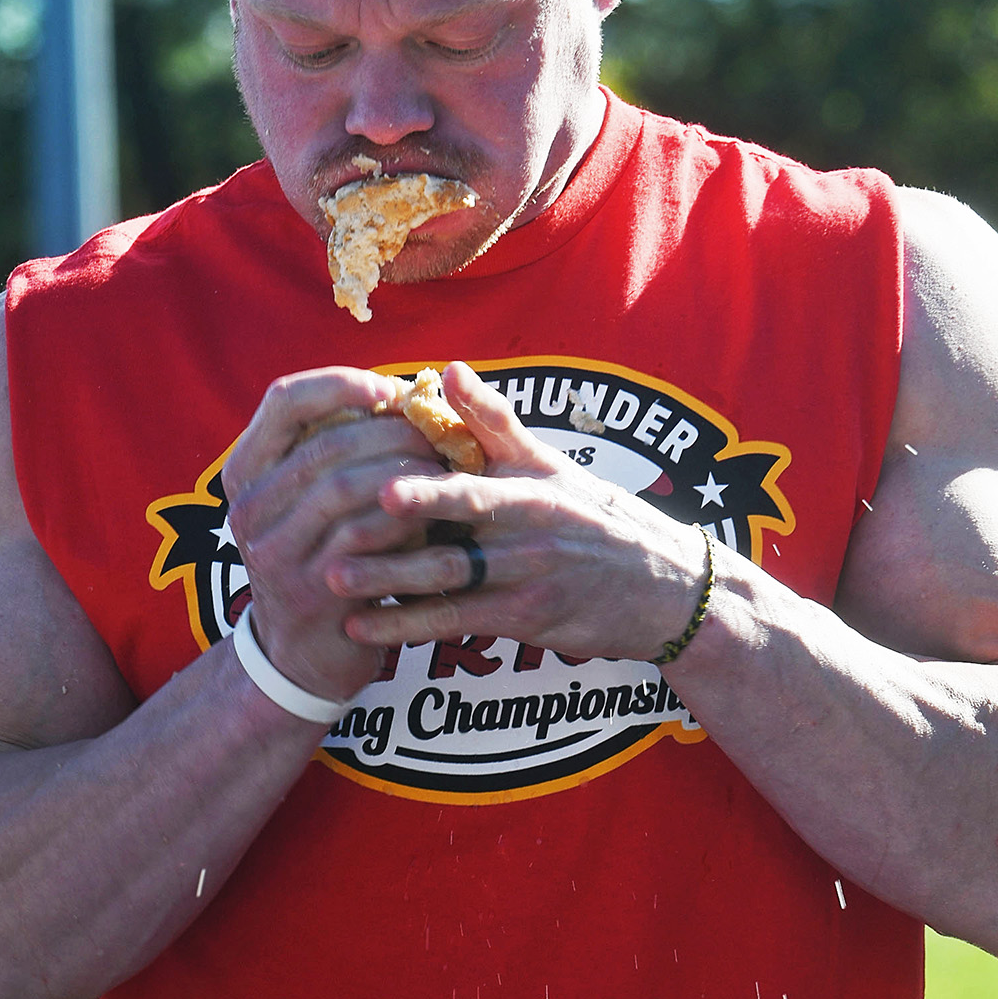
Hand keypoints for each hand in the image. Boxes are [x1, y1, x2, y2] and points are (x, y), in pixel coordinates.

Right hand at [220, 368, 448, 700]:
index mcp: (246, 471)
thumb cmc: (326, 560)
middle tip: (437, 431)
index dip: (340, 383)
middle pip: (323, 444)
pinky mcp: (309, 590)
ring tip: (442, 465)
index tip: (391, 387)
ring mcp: (273, 552)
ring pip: (341, 487)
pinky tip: (433, 513)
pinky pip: (362, 537)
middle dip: (389, 430)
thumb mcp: (314, 503)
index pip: (284, 401)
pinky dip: (403, 517)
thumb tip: (408, 397)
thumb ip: (341, 453)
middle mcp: (248, 508)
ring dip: (401, 469)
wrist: (305, 655)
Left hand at [330, 363, 710, 662]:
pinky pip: (458, 624)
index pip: (474, 483)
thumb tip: (444, 370)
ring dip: (389, 586)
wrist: (664, 586)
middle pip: (455, 540)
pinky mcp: (526, 621)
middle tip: (337, 542)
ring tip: (333, 582)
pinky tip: (361, 629)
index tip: (381, 486)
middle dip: (394, 544)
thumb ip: (493, 421)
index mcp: (529, 486)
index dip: (429, 487)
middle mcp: (529, 532)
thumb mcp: (550, 464)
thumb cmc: (595, 516)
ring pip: (450, 584)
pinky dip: (407, 627)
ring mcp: (527, 579)